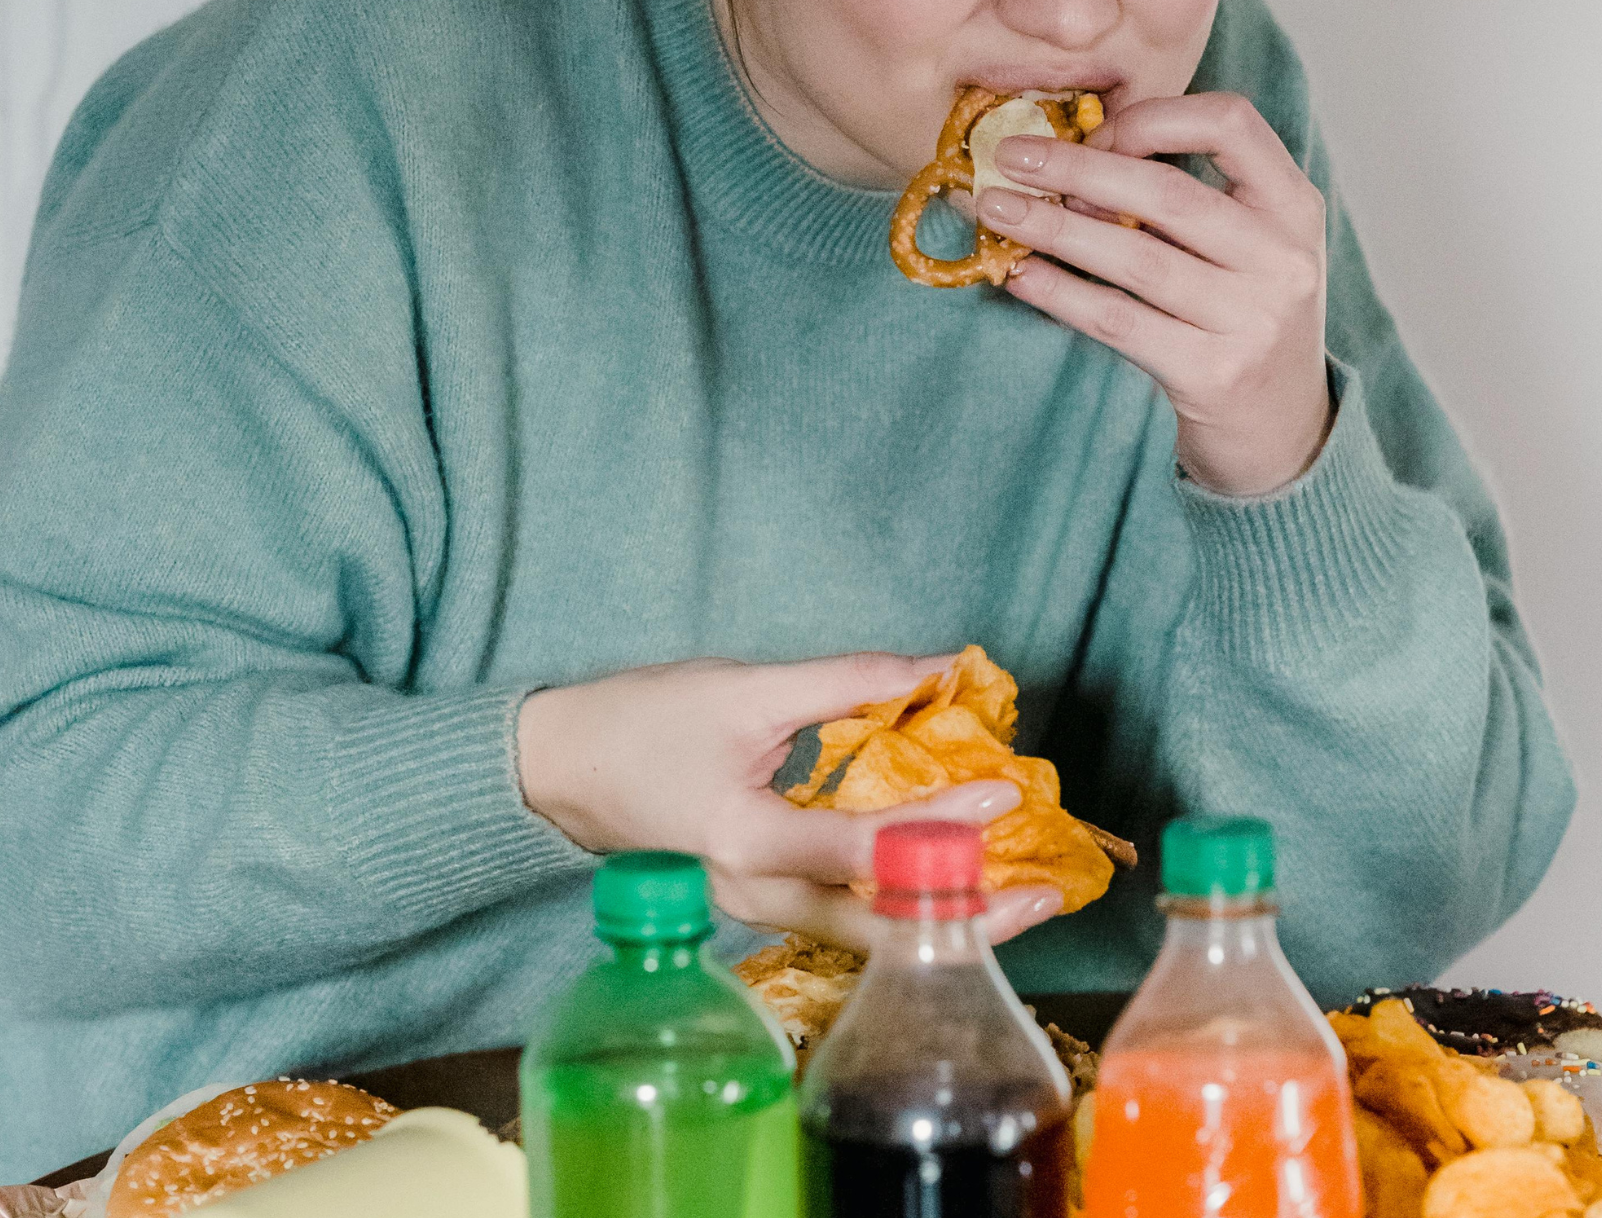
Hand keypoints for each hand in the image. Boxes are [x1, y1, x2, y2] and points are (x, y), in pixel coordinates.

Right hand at [516, 652, 1063, 949]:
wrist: (556, 770)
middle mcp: (753, 894)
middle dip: (966, 914)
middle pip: (877, 924)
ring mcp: (755, 910)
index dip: (940, 823)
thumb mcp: (745, 688)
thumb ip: (846, 682)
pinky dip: (905, 907)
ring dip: (943, 919)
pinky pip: (845, 919)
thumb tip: (939, 667)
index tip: (1003, 794)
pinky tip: (956, 888)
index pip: (864, 844)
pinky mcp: (761, 904)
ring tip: (1020, 901)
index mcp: (745, 840)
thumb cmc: (639, 724)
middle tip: (1045, 895)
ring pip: (865, 933)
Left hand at [975, 92, 1334, 496]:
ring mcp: (1253, 320)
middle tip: (1010, 157)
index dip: (1154, 117)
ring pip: (1136, 258)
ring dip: (1054, 229)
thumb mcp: (1250, 245)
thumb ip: (1189, 198)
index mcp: (1295, 205)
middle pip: (1168, 192)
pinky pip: (1118, 321)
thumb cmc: (1246, 317)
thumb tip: (1071, 161)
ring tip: (997, 211)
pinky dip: (1060, 293)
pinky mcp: (1213, 375)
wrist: (1282, 428)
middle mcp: (1284, 258)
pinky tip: (1020, 276)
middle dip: (1077, 168)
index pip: (1231, 123)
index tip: (1095, 132)